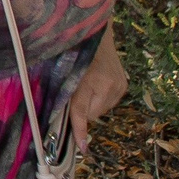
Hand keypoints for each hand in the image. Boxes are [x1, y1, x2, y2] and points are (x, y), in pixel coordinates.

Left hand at [70, 31, 127, 152]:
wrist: (95, 31)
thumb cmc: (71, 49)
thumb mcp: (62, 69)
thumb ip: (60, 90)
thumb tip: (54, 112)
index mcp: (89, 79)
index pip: (81, 110)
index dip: (79, 129)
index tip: (81, 147)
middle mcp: (108, 84)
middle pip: (91, 114)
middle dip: (80, 110)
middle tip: (73, 94)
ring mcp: (119, 85)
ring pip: (100, 110)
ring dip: (91, 104)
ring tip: (85, 85)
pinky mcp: (124, 85)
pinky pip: (108, 103)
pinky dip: (99, 99)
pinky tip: (95, 84)